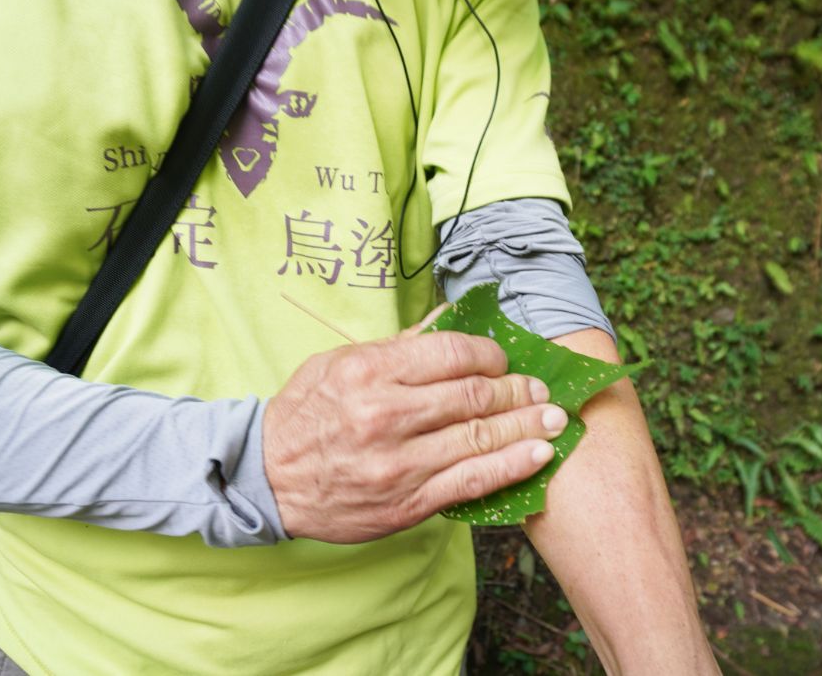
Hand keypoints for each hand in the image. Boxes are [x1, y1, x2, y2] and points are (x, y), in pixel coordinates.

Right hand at [263, 323, 568, 542]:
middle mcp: (386, 415)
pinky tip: (537, 455)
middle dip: (518, 389)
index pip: (452, 353)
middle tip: (539, 388)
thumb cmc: (305, 414)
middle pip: (475, 396)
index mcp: (369, 371)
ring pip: (480, 439)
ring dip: (526, 426)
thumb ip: (398, 345)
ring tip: (554, 418)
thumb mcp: (339, 363)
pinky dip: (511, 467)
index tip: (502, 359)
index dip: (490, 354)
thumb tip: (451, 319)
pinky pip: (471, 482)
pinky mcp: (406, 502)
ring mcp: (398, 463)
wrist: (268, 479)